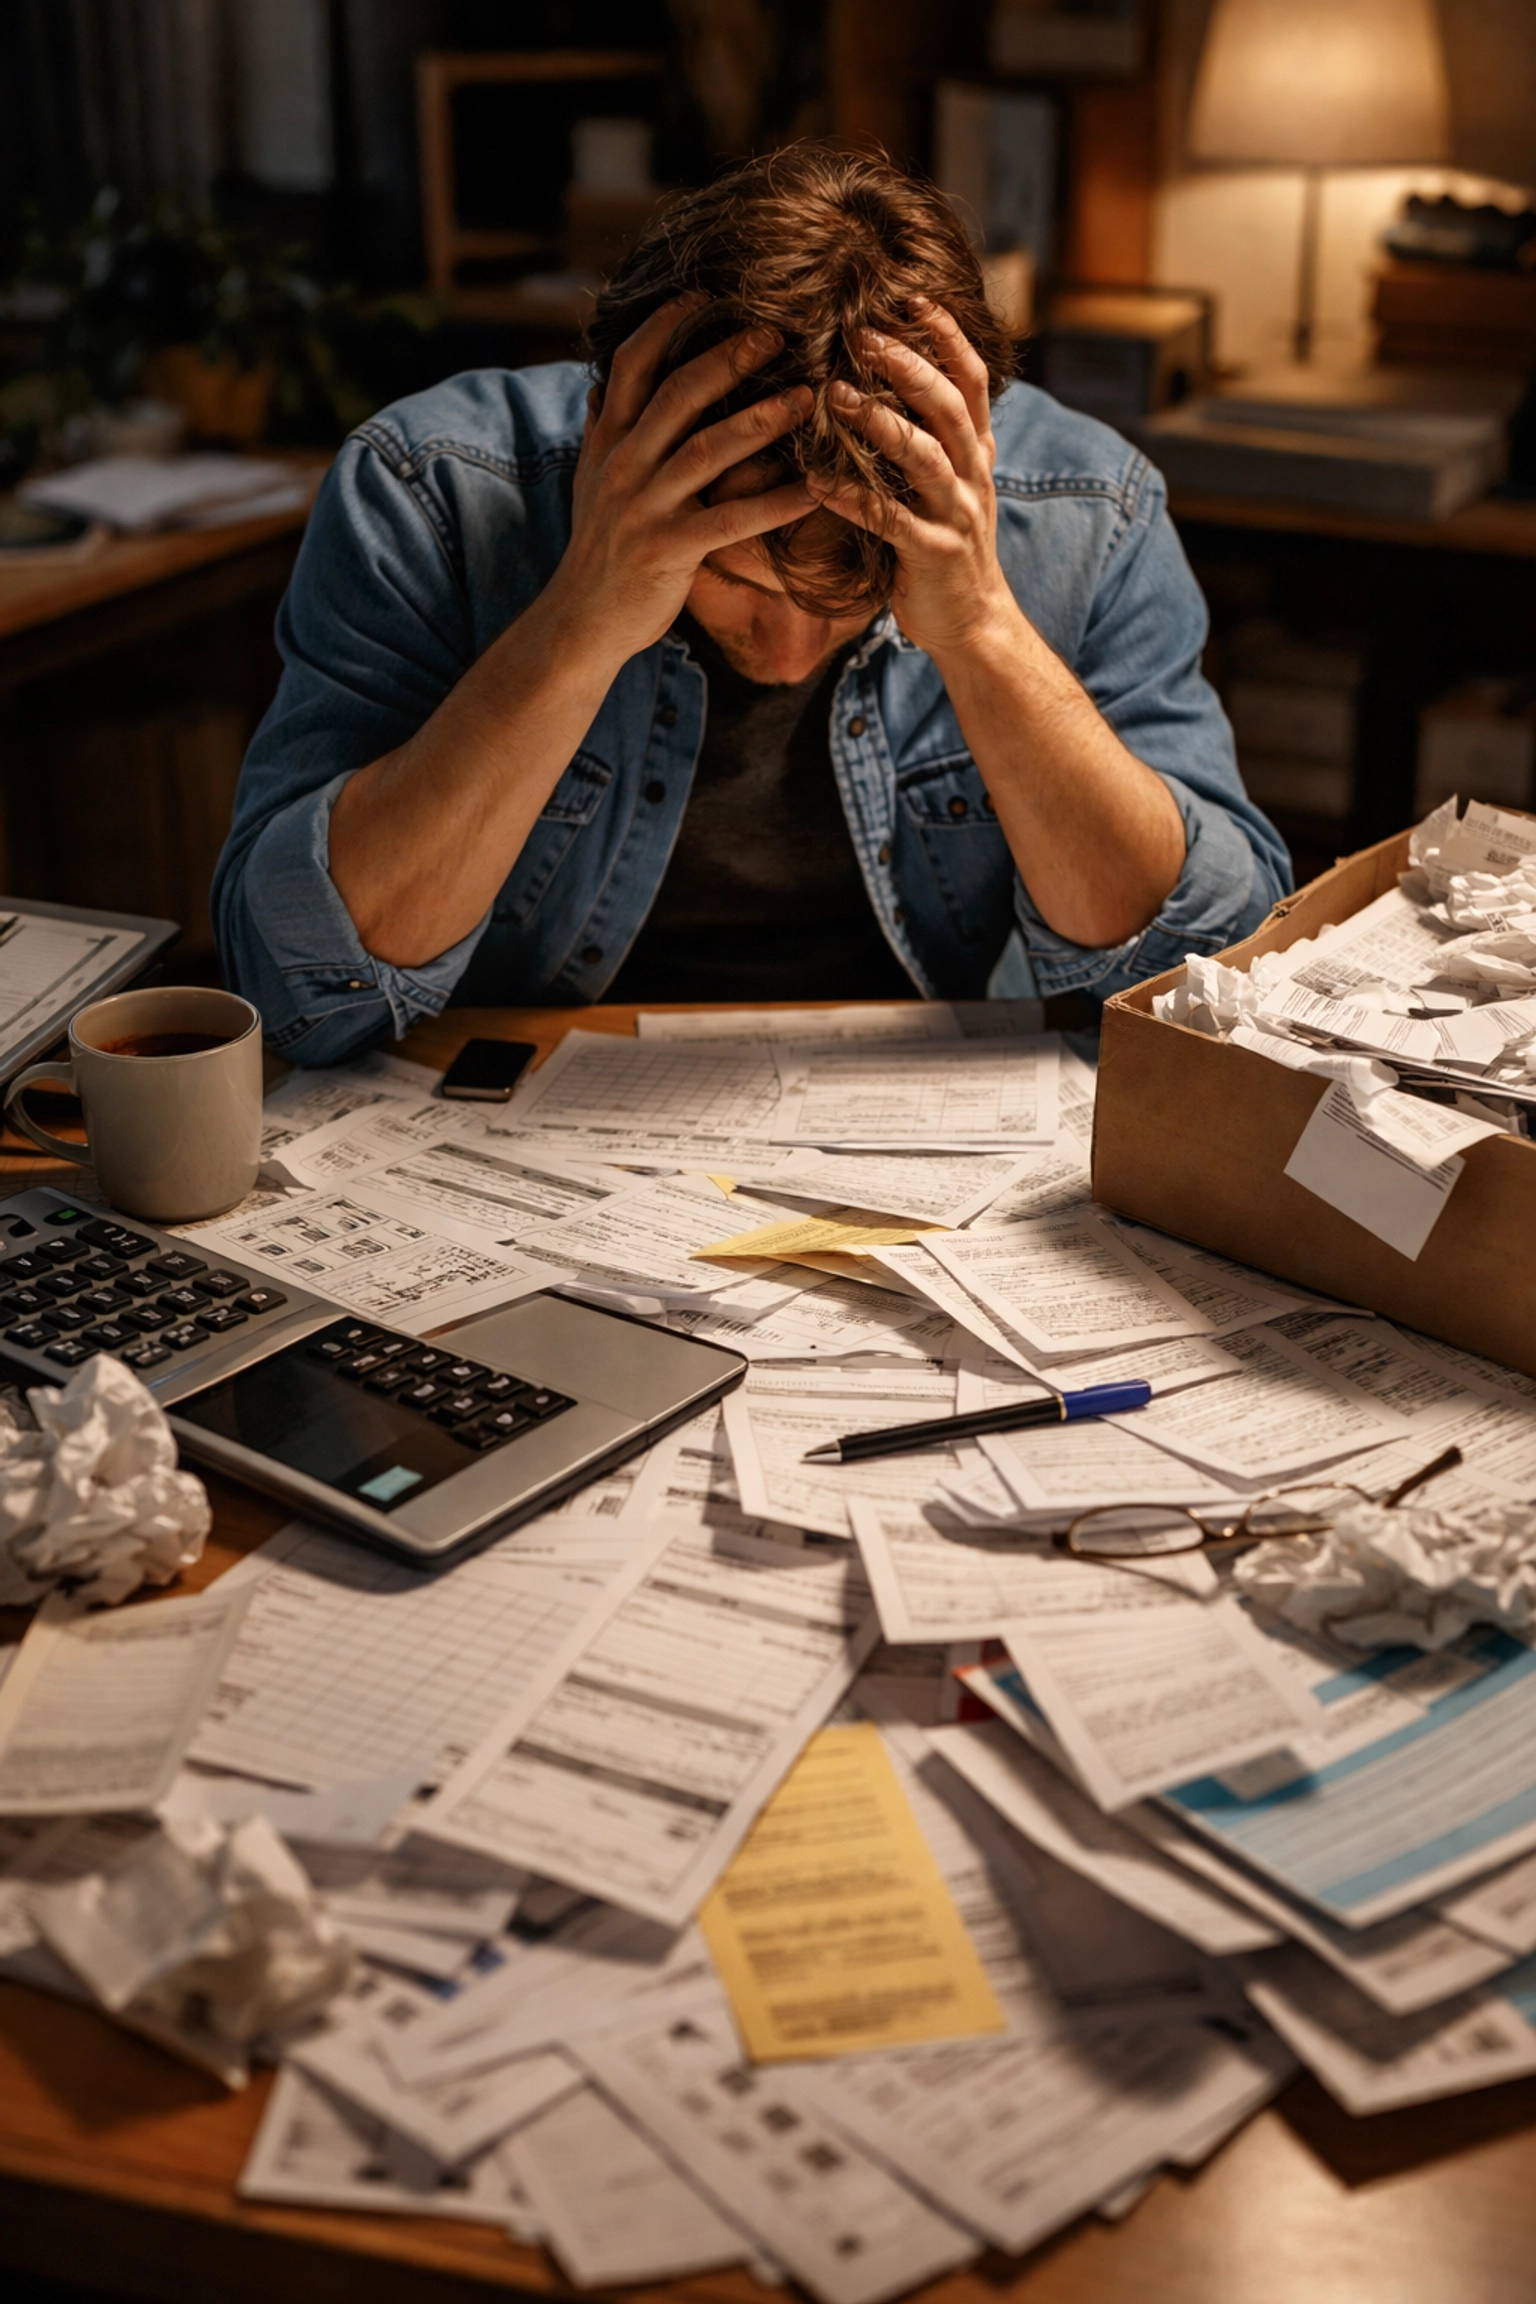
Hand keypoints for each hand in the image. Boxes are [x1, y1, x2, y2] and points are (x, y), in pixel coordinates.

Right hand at [547, 298, 816, 666]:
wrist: (580, 620)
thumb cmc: (599, 551)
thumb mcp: (590, 484)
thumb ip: (602, 434)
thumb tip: (599, 388)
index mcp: (608, 441)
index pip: (632, 364)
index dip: (666, 323)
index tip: (705, 293)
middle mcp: (623, 465)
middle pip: (677, 394)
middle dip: (728, 358)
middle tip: (776, 332)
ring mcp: (645, 507)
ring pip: (708, 449)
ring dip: (762, 419)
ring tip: (808, 396)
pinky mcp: (669, 549)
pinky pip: (732, 519)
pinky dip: (777, 502)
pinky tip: (815, 489)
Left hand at [813, 300, 1016, 662]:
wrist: (974, 621)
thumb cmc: (945, 544)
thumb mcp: (951, 482)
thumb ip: (933, 434)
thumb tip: (895, 377)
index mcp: (976, 451)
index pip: (970, 377)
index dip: (946, 334)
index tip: (910, 296)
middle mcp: (972, 475)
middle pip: (946, 404)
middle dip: (906, 363)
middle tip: (862, 333)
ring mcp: (955, 515)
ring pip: (923, 456)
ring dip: (878, 422)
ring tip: (835, 395)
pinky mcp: (932, 554)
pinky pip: (889, 521)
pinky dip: (851, 499)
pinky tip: (814, 482)